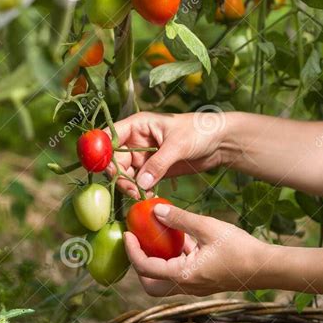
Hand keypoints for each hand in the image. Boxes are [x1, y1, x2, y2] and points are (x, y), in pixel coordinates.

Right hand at [106, 111, 226, 197]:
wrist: (220, 141)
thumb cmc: (200, 131)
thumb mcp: (178, 145)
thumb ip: (158, 164)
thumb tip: (140, 183)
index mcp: (138, 125)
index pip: (109, 137)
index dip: (102, 152)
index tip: (107, 170)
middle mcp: (136, 141)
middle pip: (114, 160)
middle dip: (119, 176)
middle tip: (132, 190)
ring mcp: (144, 156)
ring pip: (125, 174)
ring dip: (130, 186)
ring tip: (142, 195)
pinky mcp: (153, 170)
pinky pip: (139, 182)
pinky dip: (140, 190)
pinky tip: (149, 196)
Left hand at [124, 201, 265, 296]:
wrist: (266, 267)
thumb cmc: (239, 248)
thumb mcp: (207, 227)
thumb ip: (180, 219)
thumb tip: (156, 210)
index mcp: (183, 275)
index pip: (145, 267)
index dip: (132, 250)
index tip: (127, 233)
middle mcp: (186, 286)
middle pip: (151, 285)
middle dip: (140, 266)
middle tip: (139, 243)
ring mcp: (196, 287)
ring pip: (165, 282)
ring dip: (158, 262)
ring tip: (160, 237)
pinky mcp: (205, 283)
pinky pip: (181, 275)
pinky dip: (175, 260)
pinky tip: (184, 240)